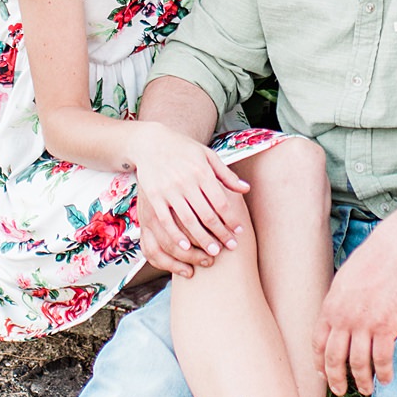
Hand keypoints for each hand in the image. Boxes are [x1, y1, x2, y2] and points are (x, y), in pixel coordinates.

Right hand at [131, 123, 249, 275]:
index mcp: (201, 171)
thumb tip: (246, 189)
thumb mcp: (207, 156)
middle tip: (230, 247)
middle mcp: (186, 181)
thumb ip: (226, 174)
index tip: (239, 232)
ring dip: (202, 239)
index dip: (231, 219)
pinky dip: (176, 236)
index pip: (221, 201)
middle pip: (207, 214)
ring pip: (188, 221)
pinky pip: (166, 221)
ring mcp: (168, 190)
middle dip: (220, 234)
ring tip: (212, 253)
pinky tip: (185, 247)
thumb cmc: (183, 150)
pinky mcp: (153, 197)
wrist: (150, 142)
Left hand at [312, 224, 396, 396]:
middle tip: (341, 390)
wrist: (394, 251)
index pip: (319, 344)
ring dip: (362, 381)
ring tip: (366, 389)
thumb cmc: (370, 262)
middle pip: (335, 359)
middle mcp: (344, 319)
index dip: (320, 363)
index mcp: (330, 308)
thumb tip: (335, 321)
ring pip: (359, 363)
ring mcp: (365, 324)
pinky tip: (386, 379)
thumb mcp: (343, 282)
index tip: (324, 375)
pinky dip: (384, 373)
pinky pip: (382, 359)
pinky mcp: (387, 326)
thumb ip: (337, 305)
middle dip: (336, 379)